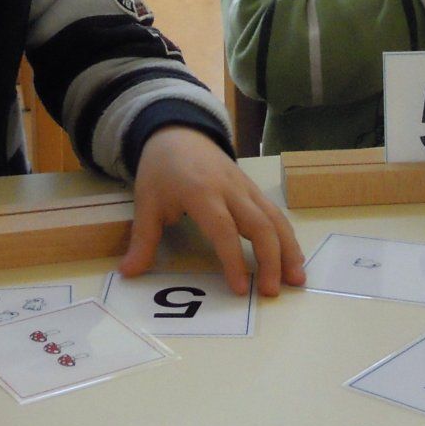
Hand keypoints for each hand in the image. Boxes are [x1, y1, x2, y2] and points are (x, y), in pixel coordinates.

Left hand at [122, 126, 304, 297]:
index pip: (224, 229)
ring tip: (296, 280)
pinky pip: (276, 214)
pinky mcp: (254, 190)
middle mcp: (231, 190)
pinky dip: (288, 238)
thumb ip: (142, 240)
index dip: (234, 259)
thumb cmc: (161, 170)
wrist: (179, 133)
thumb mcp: (146, 202)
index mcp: (202, 193)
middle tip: (272, 292)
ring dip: (288, 250)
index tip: (241, 288)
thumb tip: (128, 273)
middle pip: (260, 224)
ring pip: (275, 219)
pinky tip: (293, 259)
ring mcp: (246, 188)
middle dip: (271, 259)